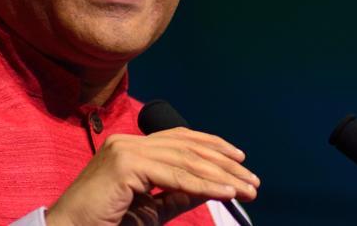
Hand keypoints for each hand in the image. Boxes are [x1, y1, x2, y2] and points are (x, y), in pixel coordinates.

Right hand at [46, 127, 258, 225]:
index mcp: (130, 146)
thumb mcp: (149, 208)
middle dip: (224, 163)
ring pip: (185, 159)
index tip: (240, 161)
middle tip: (252, 181)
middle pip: (187, 146)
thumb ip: (175, 194)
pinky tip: (226, 192)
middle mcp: (127, 142)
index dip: (213, 146)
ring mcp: (124, 150)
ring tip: (246, 189)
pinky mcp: (124, 165)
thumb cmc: (104, 224)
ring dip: (221, 175)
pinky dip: (204, 184)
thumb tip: (209, 187)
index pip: (180, 138)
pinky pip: (174, 175)